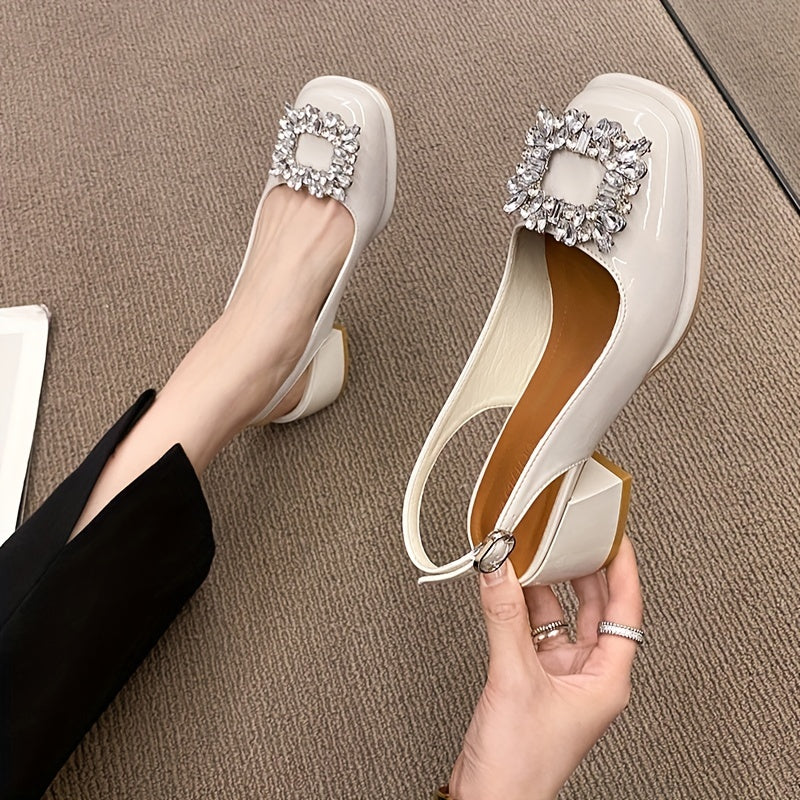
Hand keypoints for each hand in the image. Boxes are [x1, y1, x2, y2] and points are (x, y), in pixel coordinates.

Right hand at [448, 536, 642, 799]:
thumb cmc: (520, 767)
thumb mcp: (514, 678)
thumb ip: (504, 617)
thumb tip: (499, 570)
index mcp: (606, 678)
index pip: (625, 608)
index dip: (622, 567)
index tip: (615, 536)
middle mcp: (588, 674)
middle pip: (593, 607)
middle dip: (579, 570)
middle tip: (567, 534)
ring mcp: (559, 676)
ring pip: (558, 616)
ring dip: (544, 586)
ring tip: (529, 554)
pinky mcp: (532, 679)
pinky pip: (531, 630)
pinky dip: (520, 606)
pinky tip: (507, 586)